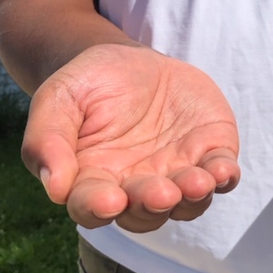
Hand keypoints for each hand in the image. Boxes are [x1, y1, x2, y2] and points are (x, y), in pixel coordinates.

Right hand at [22, 44, 239, 231]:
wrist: (131, 60)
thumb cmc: (90, 84)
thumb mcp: (59, 98)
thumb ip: (47, 140)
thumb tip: (54, 188)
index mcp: (95, 179)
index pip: (93, 207)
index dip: (99, 208)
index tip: (109, 200)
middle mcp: (137, 185)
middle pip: (146, 212)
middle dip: (154, 204)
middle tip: (161, 192)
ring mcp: (176, 171)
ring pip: (188, 202)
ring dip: (194, 197)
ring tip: (196, 182)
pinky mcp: (209, 152)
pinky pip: (220, 173)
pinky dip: (224, 176)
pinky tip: (225, 169)